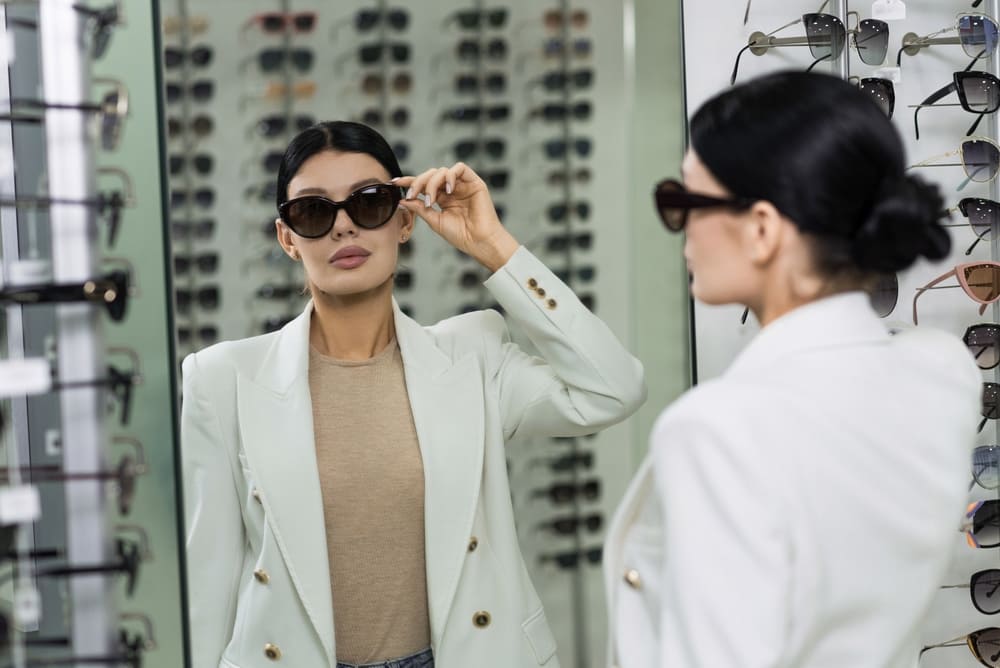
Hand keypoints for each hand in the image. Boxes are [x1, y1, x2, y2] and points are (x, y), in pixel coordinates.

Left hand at [395, 162, 518, 271]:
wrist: (479, 242)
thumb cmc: (460, 235)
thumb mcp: (435, 221)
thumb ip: (420, 208)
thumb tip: (402, 200)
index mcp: (442, 198)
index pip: (423, 185)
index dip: (408, 181)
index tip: (393, 182)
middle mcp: (452, 189)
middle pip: (430, 175)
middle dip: (418, 182)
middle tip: (412, 195)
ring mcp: (463, 185)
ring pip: (442, 171)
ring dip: (432, 182)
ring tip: (431, 200)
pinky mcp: (474, 182)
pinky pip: (460, 168)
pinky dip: (449, 176)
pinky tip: (447, 190)